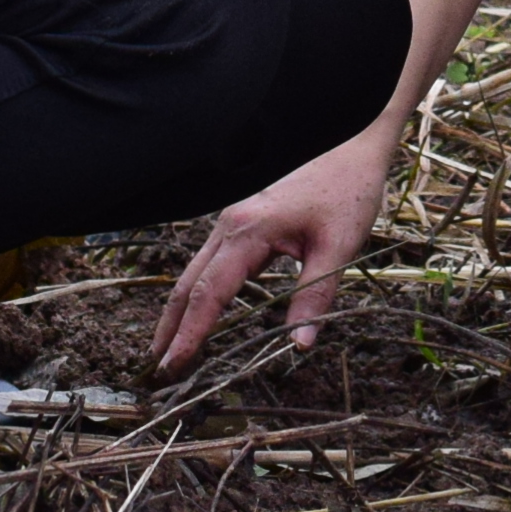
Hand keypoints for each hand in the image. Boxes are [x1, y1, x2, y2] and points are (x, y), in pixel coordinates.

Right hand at [152, 127, 394, 373]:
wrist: (352, 141)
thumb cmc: (348, 189)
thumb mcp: (339, 246)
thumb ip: (315, 297)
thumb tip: (301, 345)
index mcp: (249, 231)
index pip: (209, 294)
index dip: (189, 334)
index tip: (173, 367)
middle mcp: (231, 224)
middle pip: (189, 283)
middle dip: (171, 328)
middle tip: (158, 370)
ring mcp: (233, 219)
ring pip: (196, 270)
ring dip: (181, 310)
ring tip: (169, 348)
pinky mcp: (242, 218)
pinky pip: (211, 260)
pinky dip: (199, 290)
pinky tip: (200, 310)